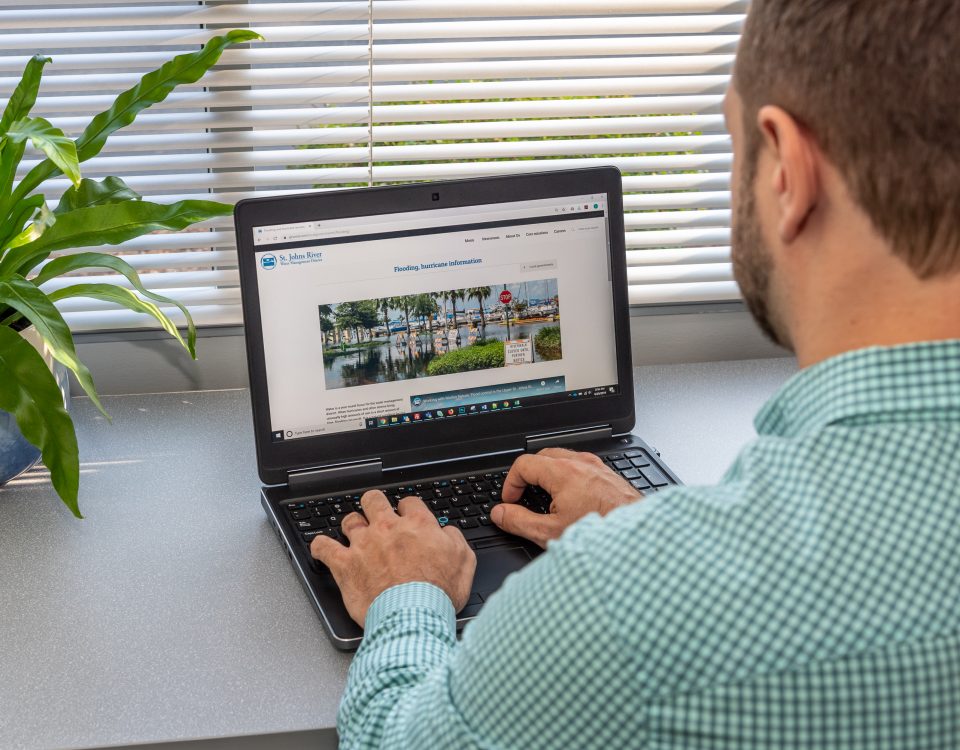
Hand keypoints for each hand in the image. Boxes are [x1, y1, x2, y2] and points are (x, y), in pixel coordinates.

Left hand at [311, 491, 476, 626]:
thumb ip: (456, 540)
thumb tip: (448, 532)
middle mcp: (388, 529)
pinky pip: (323, 547)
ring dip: (351, 525)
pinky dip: (320, 547)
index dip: (408, 509)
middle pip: (374, 500)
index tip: (407, 518)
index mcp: (417, 525)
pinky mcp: (345, 565)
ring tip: (353, 532)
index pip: (409, 502)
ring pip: (350, 520)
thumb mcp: (464, 562)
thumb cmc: (438, 594)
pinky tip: (321, 548)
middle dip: (375, 505)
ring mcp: (364, 545)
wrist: (413, 616)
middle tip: (376, 515)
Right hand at [492, 448, 642, 547]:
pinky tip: (572, 502)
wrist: (638, 539)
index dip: (511, 483)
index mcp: (563, 472)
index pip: (524, 464)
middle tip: (524, 498)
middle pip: (543, 457)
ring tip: (546, 500)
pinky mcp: (609, 476)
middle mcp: (581, 464)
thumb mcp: (551, 533)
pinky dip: (569, 479)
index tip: (511, 501)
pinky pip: (582, 469)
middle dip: (528, 476)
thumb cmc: (602, 535)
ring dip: (549, 476)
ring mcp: (598, 468)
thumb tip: (500, 514)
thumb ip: (519, 521)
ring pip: (564, 460)